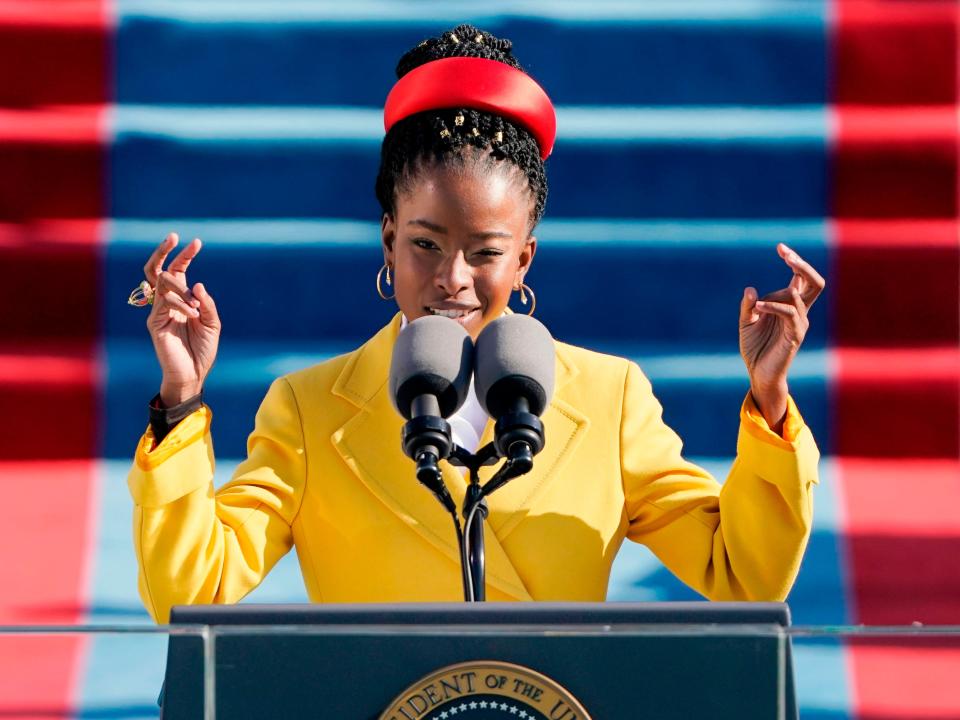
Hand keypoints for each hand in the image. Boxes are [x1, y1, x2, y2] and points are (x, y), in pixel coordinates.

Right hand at [144, 232, 220, 406]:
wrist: (194, 373)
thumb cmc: (203, 349)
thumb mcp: (213, 323)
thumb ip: (207, 303)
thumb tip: (198, 284)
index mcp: (182, 299)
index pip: (178, 271)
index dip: (184, 255)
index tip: (196, 242)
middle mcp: (167, 302)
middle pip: (157, 270)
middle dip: (163, 251)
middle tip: (173, 237)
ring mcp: (159, 311)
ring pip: (162, 284)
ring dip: (182, 289)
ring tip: (196, 308)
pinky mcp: (154, 323)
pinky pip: (164, 303)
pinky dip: (181, 304)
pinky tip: (193, 315)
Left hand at [739, 243, 824, 431]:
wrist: (758, 374)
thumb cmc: (754, 347)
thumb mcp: (745, 322)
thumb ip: (748, 306)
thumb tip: (751, 289)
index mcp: (788, 304)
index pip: (799, 277)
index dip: (794, 260)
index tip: (780, 247)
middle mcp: (798, 311)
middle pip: (814, 282)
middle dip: (803, 265)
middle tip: (786, 254)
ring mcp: (799, 323)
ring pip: (800, 296)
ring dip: (778, 293)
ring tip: (756, 303)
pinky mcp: (795, 335)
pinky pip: (790, 314)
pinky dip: (774, 307)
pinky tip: (758, 308)